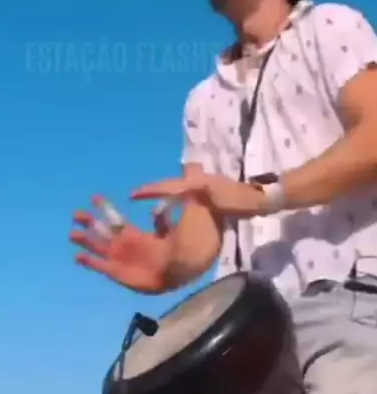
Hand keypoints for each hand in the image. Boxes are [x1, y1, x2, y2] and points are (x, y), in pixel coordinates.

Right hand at [70, 195, 170, 293]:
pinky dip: (89, 262)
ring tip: (72, 233)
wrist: (175, 274)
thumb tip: (156, 205)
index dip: (105, 208)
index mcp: (134, 234)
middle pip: (101, 232)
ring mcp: (119, 259)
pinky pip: (100, 266)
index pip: (115, 219)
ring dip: (85, 240)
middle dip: (89, 222)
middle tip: (76, 213)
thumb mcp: (169, 229)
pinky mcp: (116, 273)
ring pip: (97, 247)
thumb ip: (161, 218)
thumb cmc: (174, 252)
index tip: (95, 197)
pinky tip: (78, 256)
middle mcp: (123, 246)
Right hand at [131, 173, 265, 217]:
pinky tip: (176, 211)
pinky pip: (185, 198)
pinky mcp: (209, 195)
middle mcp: (196, 182)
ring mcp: (203, 188)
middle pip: (170, 186)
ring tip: (153, 208)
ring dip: (164, 197)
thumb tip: (182, 187)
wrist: (260, 198)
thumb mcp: (218, 197)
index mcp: (195, 184)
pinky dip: (175, 202)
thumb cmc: (238, 201)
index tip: (133, 195)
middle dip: (154, 192)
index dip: (150, 191)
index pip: (167, 187)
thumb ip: (199, 191)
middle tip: (138, 198)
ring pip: (177, 192)